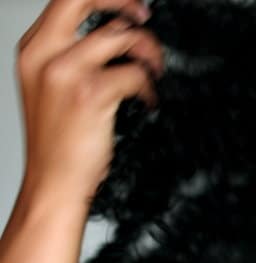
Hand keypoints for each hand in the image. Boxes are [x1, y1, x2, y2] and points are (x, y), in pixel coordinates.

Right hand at [16, 0, 163, 207]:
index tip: (131, 8)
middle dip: (122, 2)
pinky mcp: (90, 93)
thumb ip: (72, 57)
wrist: (54, 183)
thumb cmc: (58, 143)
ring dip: (148, 52)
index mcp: (34, 50)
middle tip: (144, 18)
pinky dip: (149, 87)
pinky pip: (135, 74)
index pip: (67, 1)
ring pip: (121, 36)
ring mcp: (66, 72)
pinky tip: (147, 100)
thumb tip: (114, 34)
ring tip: (153, 72)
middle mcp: (45, 55)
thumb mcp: (52, 88)